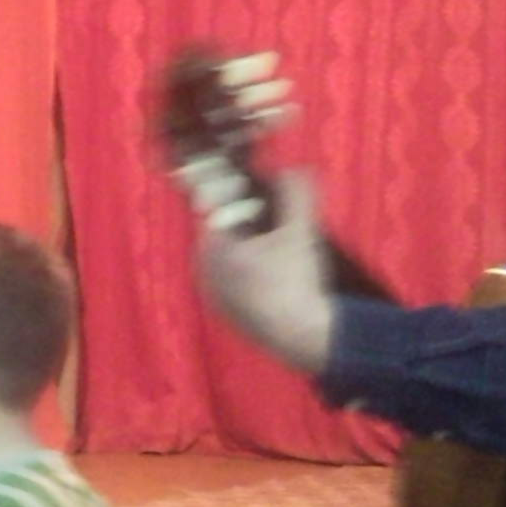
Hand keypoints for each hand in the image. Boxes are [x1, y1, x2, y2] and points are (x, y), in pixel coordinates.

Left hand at [196, 171, 335, 374]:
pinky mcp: (231, 320)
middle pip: (227, 239)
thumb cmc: (295, 280)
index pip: (222, 213)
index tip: (267, 203)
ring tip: (282, 258)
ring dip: (254, 257)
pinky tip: (279, 284)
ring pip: (232, 266)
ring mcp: (216, 300)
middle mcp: (205, 274)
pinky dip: (255, 282)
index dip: (246, 204)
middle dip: (251, 231)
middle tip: (279, 229)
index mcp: (212, 248)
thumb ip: (296, 196)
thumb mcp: (300, 232)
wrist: (301, 337)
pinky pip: (239, 290)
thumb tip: (296, 169)